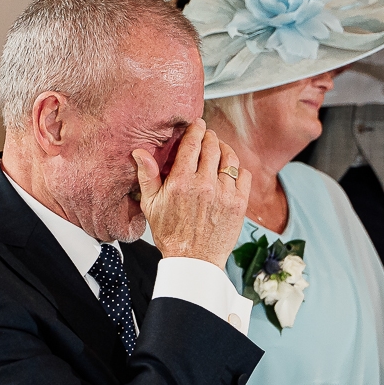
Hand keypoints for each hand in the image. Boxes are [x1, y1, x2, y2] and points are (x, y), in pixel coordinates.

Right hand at [134, 119, 250, 268]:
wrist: (194, 259)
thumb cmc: (170, 233)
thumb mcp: (151, 205)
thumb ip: (147, 176)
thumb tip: (140, 152)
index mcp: (181, 182)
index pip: (192, 145)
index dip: (195, 130)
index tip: (197, 125)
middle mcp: (205, 184)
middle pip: (212, 146)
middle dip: (210, 137)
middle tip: (207, 136)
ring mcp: (225, 193)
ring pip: (230, 158)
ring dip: (225, 149)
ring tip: (219, 149)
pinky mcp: (239, 203)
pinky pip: (243, 175)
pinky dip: (237, 169)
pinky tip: (229, 171)